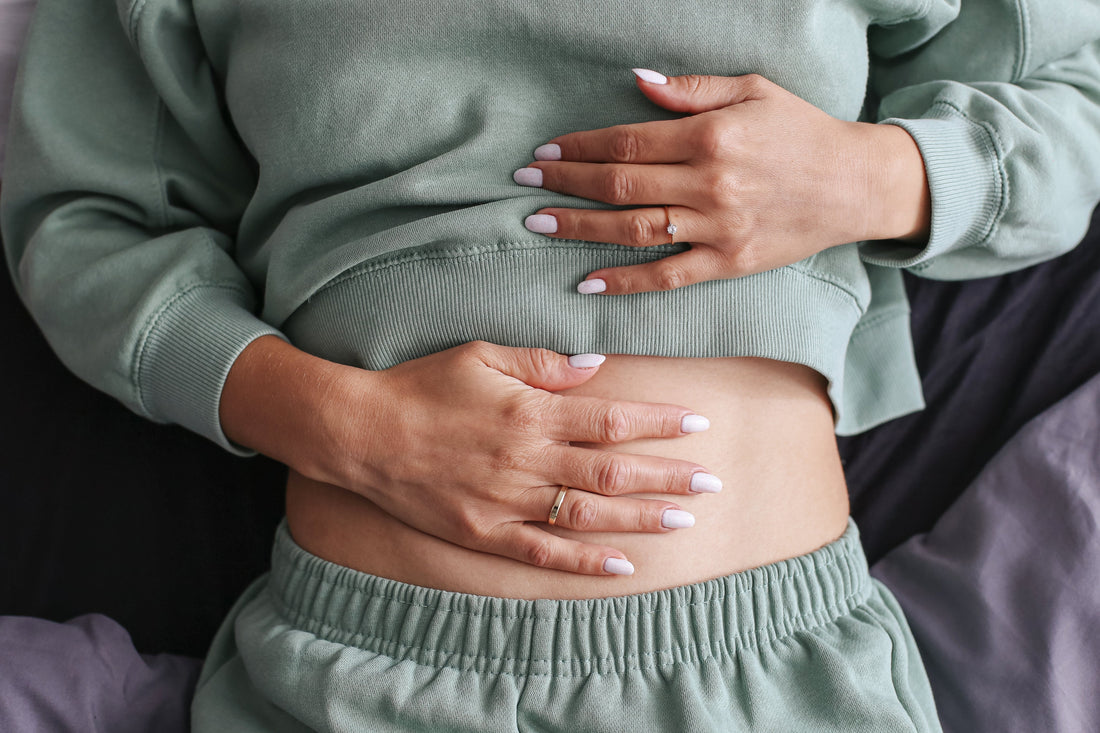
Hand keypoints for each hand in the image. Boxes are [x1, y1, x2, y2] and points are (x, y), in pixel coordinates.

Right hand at [221, 337, 719, 575]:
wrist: (362, 433)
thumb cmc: (421, 385)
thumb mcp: (480, 355)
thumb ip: (542, 364)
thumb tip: (596, 367)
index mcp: (532, 411)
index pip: (613, 418)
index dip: (660, 423)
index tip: (699, 424)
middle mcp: (527, 458)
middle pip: (613, 473)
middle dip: (668, 477)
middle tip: (712, 483)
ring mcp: (507, 500)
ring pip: (589, 515)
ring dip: (641, 519)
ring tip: (684, 521)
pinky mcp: (484, 531)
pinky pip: (543, 551)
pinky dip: (584, 560)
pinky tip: (622, 565)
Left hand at [515, 70, 929, 294]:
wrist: (855, 184)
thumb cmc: (801, 130)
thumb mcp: (753, 90)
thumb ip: (692, 90)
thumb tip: (636, 82)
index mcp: (711, 136)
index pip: (627, 140)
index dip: (579, 146)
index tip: (545, 151)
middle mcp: (710, 183)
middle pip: (620, 184)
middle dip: (565, 183)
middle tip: (525, 184)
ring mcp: (719, 228)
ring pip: (634, 229)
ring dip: (580, 228)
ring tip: (538, 224)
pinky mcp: (729, 264)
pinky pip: (668, 276)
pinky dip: (626, 281)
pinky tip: (588, 282)